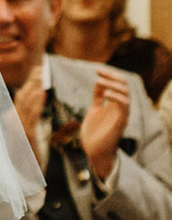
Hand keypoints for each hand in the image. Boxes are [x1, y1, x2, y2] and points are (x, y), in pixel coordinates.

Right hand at [13, 66, 46, 155]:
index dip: (29, 83)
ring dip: (35, 87)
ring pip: (27, 102)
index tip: (37, 72)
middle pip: (23, 96)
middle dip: (32, 81)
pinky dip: (37, 103)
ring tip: (42, 75)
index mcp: (13, 119)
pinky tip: (42, 93)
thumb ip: (30, 120)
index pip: (21, 97)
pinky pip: (33, 115)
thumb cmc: (27, 155)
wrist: (23, 174)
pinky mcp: (26, 134)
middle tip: (40, 68)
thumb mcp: (29, 134)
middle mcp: (13, 120)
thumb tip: (33, 106)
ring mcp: (18, 127)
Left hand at [79, 66, 129, 182]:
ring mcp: (122, 114)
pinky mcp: (121, 122)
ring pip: (125, 93)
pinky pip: (124, 105)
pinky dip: (116, 96)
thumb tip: (99, 80)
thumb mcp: (95, 108)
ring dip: (113, 84)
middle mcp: (121, 108)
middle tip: (100, 72)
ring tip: (100, 81)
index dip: (109, 75)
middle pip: (124, 86)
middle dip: (112, 76)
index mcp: (115, 104)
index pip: (118, 84)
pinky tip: (105, 93)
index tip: (98, 69)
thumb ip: (98, 96)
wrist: (94, 151)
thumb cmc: (94, 132)